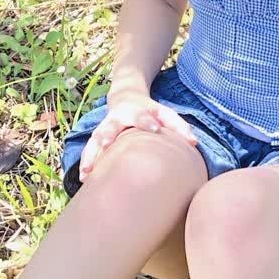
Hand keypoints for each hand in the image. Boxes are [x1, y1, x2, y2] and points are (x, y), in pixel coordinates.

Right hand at [79, 94, 199, 178]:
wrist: (126, 99)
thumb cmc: (151, 113)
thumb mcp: (165, 114)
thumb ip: (179, 127)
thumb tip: (194, 144)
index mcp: (137, 111)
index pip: (142, 115)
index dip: (147, 121)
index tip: (154, 129)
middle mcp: (118, 118)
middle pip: (111, 125)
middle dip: (108, 134)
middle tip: (106, 144)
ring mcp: (105, 127)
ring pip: (95, 139)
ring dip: (91, 154)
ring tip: (88, 170)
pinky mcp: (97, 137)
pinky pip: (89, 151)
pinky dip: (87, 163)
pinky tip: (85, 179)